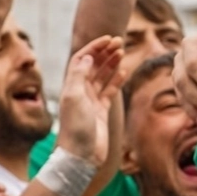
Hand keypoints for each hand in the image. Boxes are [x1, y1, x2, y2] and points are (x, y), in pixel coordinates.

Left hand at [54, 36, 124, 167]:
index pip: (82, 59)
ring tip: (122, 52)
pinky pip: (109, 90)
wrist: (81, 156)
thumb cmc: (76, 127)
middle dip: (104, 52)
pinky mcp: (101, 111)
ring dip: (111, 63)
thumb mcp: (74, 97)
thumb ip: (79, 75)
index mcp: (72, 86)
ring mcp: (91, 101)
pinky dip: (116, 80)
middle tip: (119, 42)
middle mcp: (81, 91)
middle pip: (93, 65)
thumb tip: (89, 56)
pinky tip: (124, 71)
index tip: (108, 39)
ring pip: (102, 76)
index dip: (94, 47)